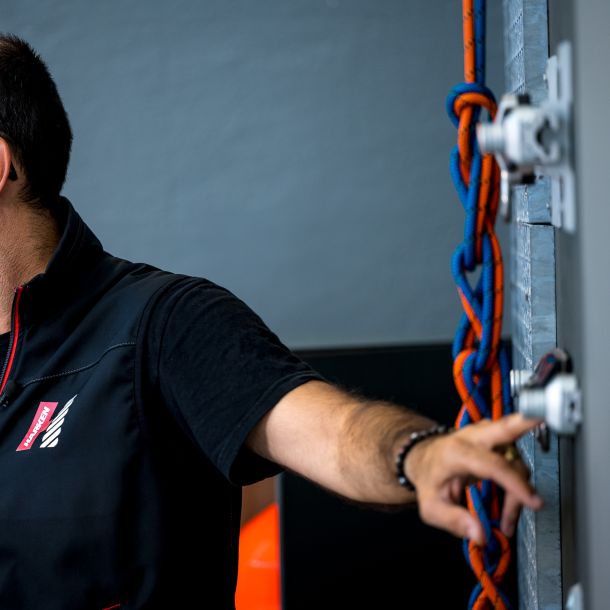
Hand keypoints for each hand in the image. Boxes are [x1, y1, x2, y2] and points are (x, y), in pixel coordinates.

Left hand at [404, 414, 542, 544]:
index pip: (492, 464)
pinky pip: (515, 461)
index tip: (533, 502)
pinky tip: (511, 506)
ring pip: (516, 459)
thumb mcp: (431, 505)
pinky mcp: (495, 442)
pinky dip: (518, 483)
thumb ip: (454, 520)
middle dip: (527, 424)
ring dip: (519, 489)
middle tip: (547, 420)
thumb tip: (479, 533)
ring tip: (506, 520)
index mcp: (457, 451)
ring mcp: (486, 437)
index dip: (514, 484)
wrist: (423, 458)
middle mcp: (474, 438)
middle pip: (506, 428)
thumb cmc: (428, 478)